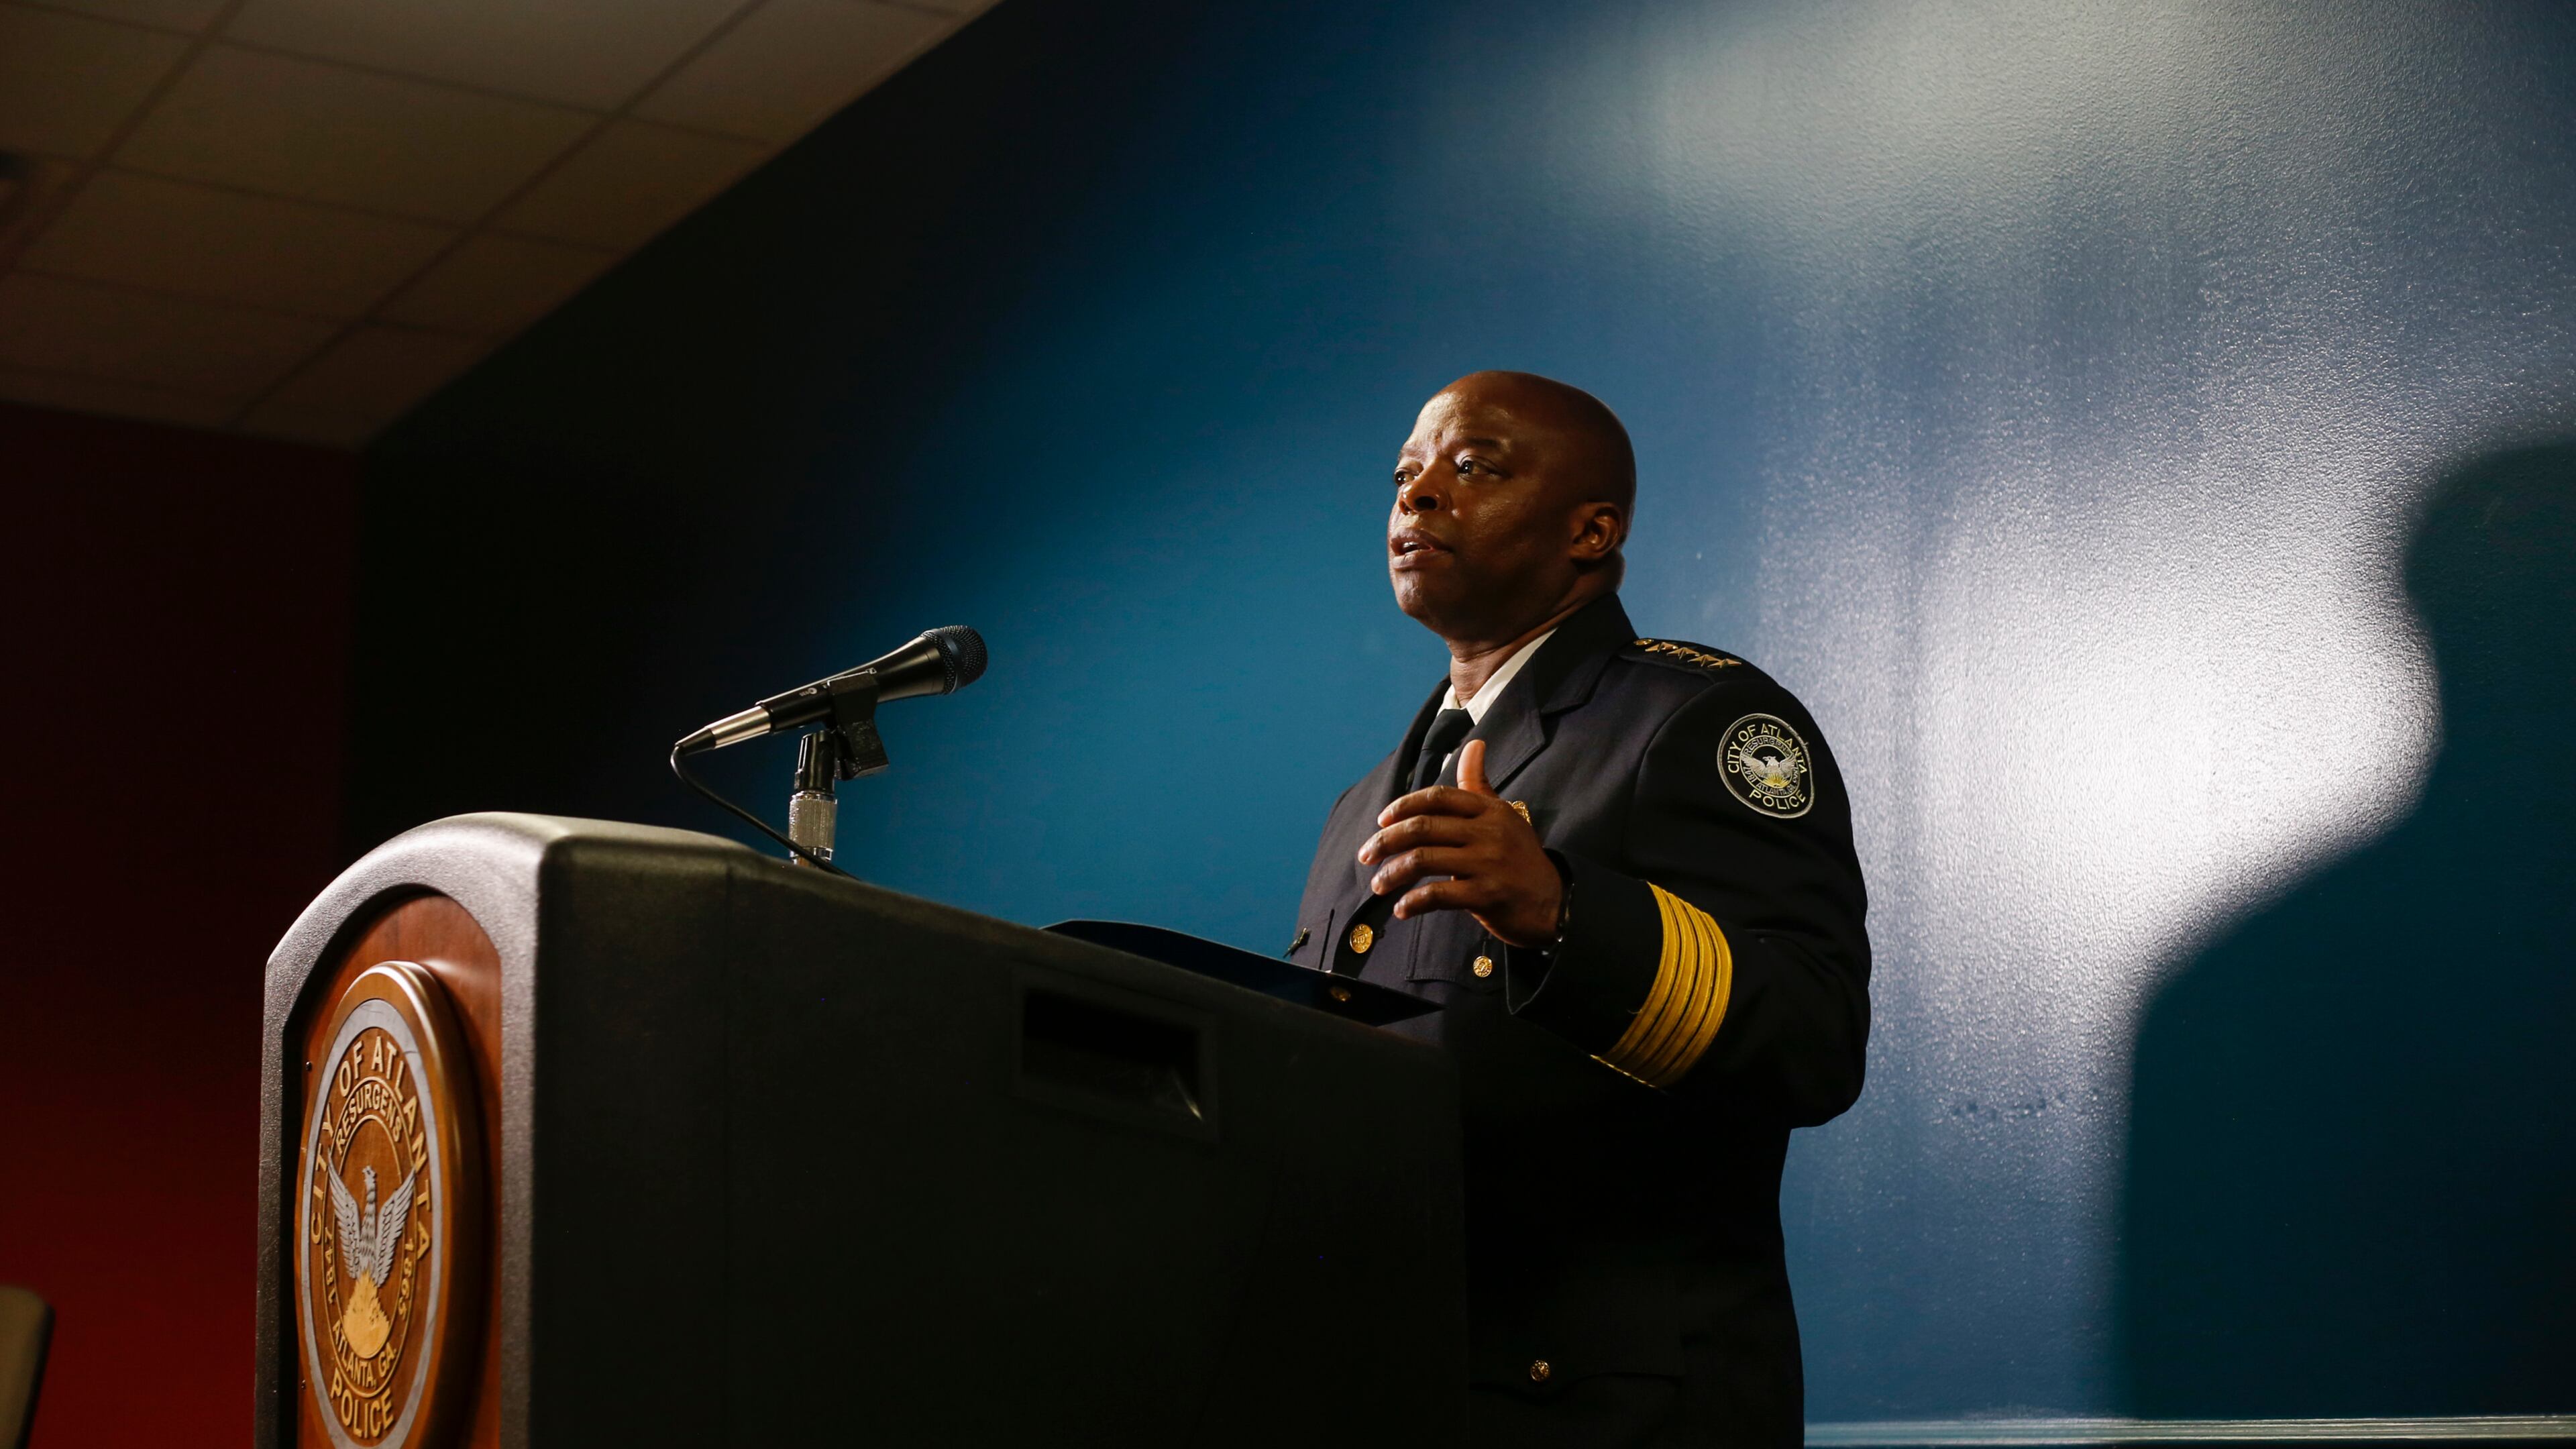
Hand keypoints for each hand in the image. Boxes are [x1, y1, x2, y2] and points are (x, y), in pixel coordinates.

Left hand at [1356, 739, 1564, 946]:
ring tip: (1377, 885)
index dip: (1403, 806)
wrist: (1554, 903)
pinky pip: (1438, 895)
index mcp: (1489, 810)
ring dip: (1392, 873)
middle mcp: (1488, 832)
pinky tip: (1402, 909)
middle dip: (1386, 840)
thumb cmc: (1521, 858)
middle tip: (1366, 854)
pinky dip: (1413, 902)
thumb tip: (1474, 744)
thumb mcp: (1504, 816)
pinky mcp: (1487, 895)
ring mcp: (1488, 863)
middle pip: (1422, 827)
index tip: (1381, 819)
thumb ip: (1479, 786)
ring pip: (1423, 860)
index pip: (1437, 797)